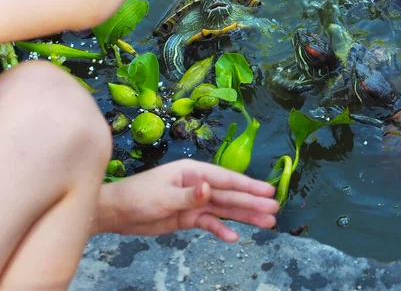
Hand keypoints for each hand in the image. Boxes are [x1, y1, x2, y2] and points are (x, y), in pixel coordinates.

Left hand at [93, 159, 278, 241]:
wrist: (114, 213)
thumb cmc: (136, 197)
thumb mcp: (162, 196)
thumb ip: (188, 195)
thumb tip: (209, 189)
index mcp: (193, 173)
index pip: (226, 179)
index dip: (248, 185)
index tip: (268, 191)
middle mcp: (198, 185)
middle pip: (230, 194)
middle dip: (252, 202)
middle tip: (275, 209)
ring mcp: (194, 201)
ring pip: (224, 209)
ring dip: (244, 215)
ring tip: (267, 223)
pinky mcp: (188, 217)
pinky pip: (209, 223)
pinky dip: (221, 229)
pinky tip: (234, 236)